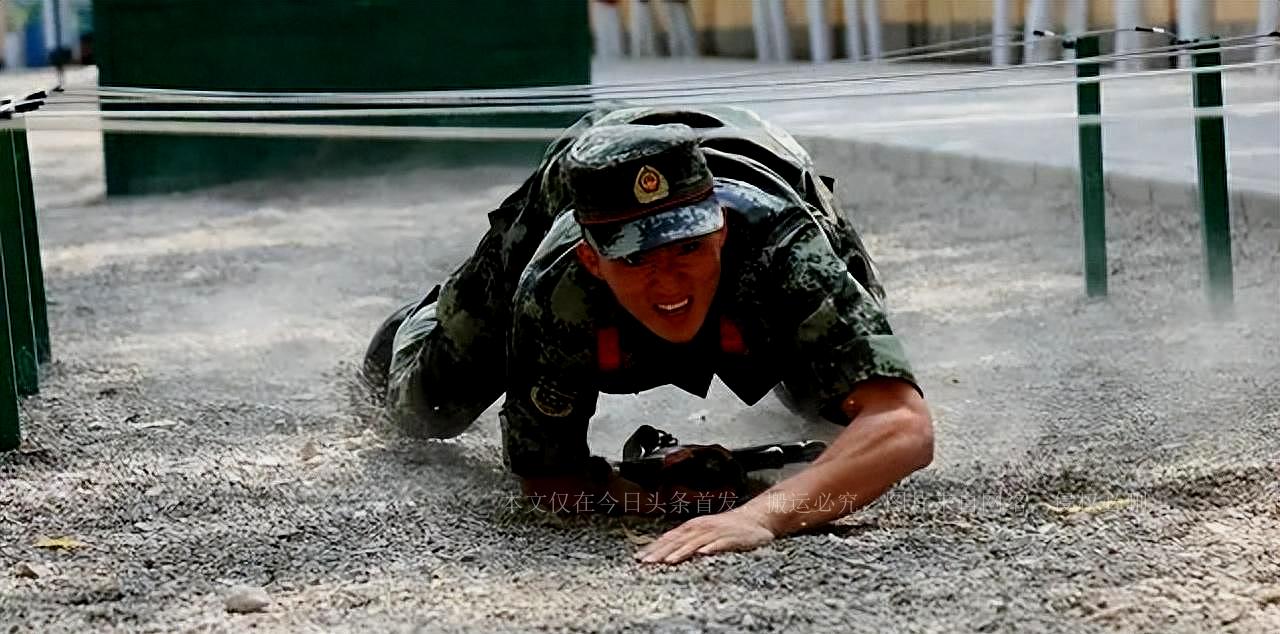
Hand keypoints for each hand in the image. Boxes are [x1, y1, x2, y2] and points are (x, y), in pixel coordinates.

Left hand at [635, 507, 774, 564]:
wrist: (756, 518)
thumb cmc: (728, 529)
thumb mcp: (704, 532)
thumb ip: (688, 541)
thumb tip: (666, 552)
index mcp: (692, 528)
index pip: (669, 538)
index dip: (653, 548)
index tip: (639, 558)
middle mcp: (701, 528)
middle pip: (678, 540)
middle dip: (660, 551)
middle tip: (646, 562)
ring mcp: (716, 532)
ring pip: (695, 542)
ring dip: (681, 551)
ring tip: (669, 561)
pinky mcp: (731, 538)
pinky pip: (720, 543)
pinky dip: (711, 548)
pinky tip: (703, 554)